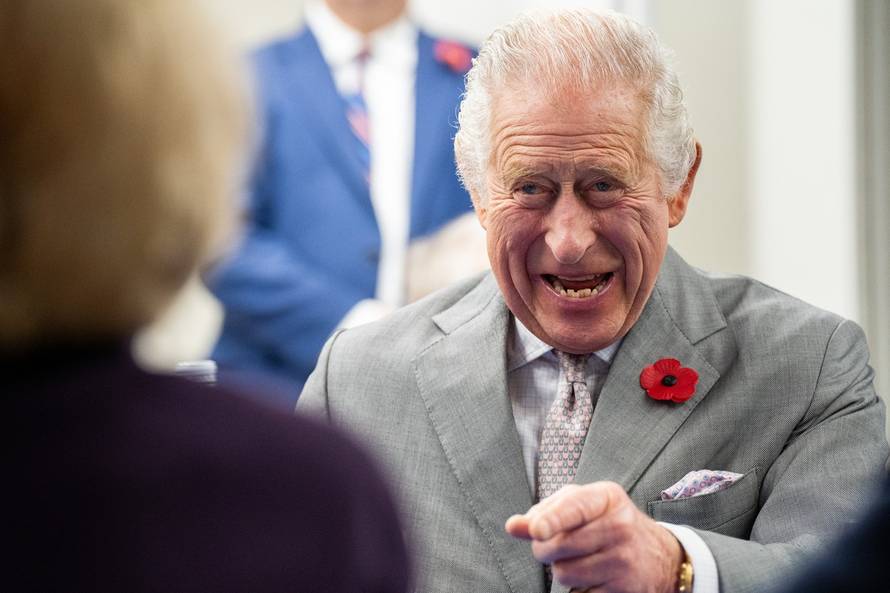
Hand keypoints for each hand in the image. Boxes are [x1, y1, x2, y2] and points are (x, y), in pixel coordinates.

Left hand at [505, 482, 682, 592]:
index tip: (537, 531)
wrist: (657, 555)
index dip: (552, 519)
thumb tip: (513, 526)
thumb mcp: (581, 506)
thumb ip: (544, 512)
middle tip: (553, 546)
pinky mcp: (623, 589)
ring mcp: (623, 560)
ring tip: (578, 559)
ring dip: (561, 570)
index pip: (575, 507)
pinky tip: (593, 575)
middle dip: (545, 549)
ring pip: (565, 573)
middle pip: (559, 545)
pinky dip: (577, 588)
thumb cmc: (607, 522)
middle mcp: (619, 526)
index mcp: (606, 497)